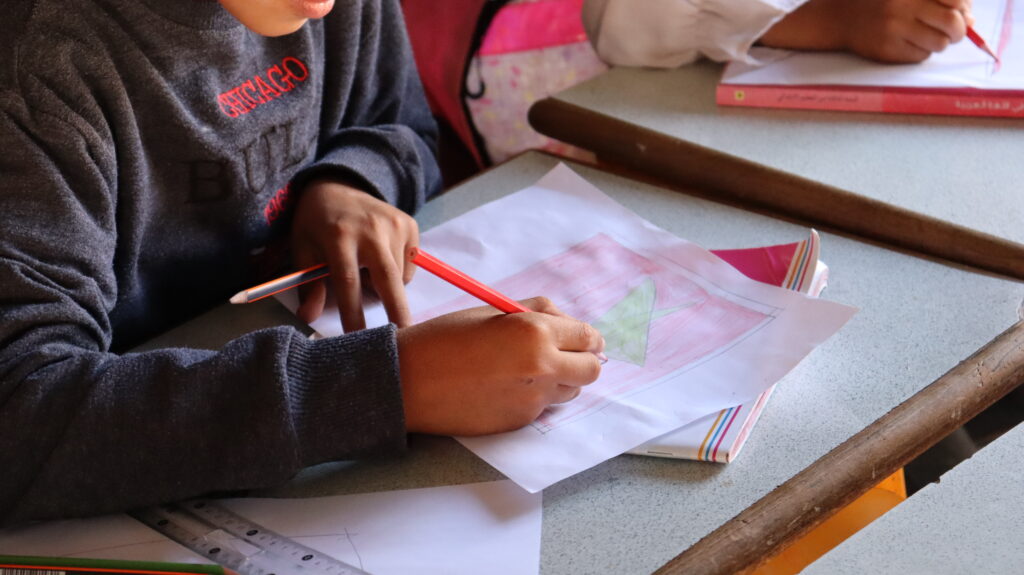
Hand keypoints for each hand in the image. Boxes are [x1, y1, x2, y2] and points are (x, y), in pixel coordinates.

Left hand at [291, 179, 418, 331]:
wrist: (336, 186)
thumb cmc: (316, 225)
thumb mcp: (303, 250)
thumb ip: (309, 285)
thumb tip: (308, 317)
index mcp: (339, 236)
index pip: (347, 281)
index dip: (353, 313)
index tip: (358, 339)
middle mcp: (370, 229)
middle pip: (387, 279)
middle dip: (397, 311)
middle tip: (404, 337)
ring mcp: (394, 225)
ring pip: (398, 276)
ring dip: (387, 288)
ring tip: (366, 272)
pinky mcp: (409, 224)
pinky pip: (408, 265)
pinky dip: (398, 273)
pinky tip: (380, 258)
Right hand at [396, 297, 604, 435]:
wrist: (409, 381)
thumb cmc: (445, 339)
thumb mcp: (492, 310)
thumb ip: (535, 312)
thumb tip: (566, 321)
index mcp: (536, 332)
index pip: (588, 337)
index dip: (587, 338)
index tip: (582, 339)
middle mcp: (542, 366)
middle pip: (591, 369)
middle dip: (582, 360)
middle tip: (562, 355)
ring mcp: (533, 398)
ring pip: (571, 391)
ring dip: (561, 380)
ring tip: (527, 369)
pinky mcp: (520, 421)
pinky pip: (543, 407)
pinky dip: (535, 396)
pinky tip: (505, 387)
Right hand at [760, 0, 971, 62]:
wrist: (839, 17)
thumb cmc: (881, 1)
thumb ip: (939, 0)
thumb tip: (971, 19)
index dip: (963, 6)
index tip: (960, 10)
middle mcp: (903, 7)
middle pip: (952, 23)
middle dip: (959, 29)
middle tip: (954, 31)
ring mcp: (894, 30)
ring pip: (939, 43)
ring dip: (940, 42)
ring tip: (928, 36)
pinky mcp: (887, 50)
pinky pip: (920, 56)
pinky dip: (922, 51)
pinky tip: (910, 43)